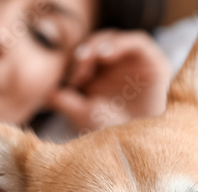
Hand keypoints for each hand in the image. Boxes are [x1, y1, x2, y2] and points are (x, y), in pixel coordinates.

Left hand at [47, 29, 171, 133]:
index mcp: (101, 76)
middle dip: (85, 50)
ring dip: (98, 44)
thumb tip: (42, 89)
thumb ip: (62, 99)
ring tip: (88, 57)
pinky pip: (136, 41)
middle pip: (98, 44)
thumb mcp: (82, 114)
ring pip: (115, 39)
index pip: (85, 55)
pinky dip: (119, 43)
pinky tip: (104, 54)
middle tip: (78, 65)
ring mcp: (136, 63)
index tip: (70, 77)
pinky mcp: (155, 62)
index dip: (75, 60)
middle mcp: (118, 67)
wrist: (141, 146)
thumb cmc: (113, 134)